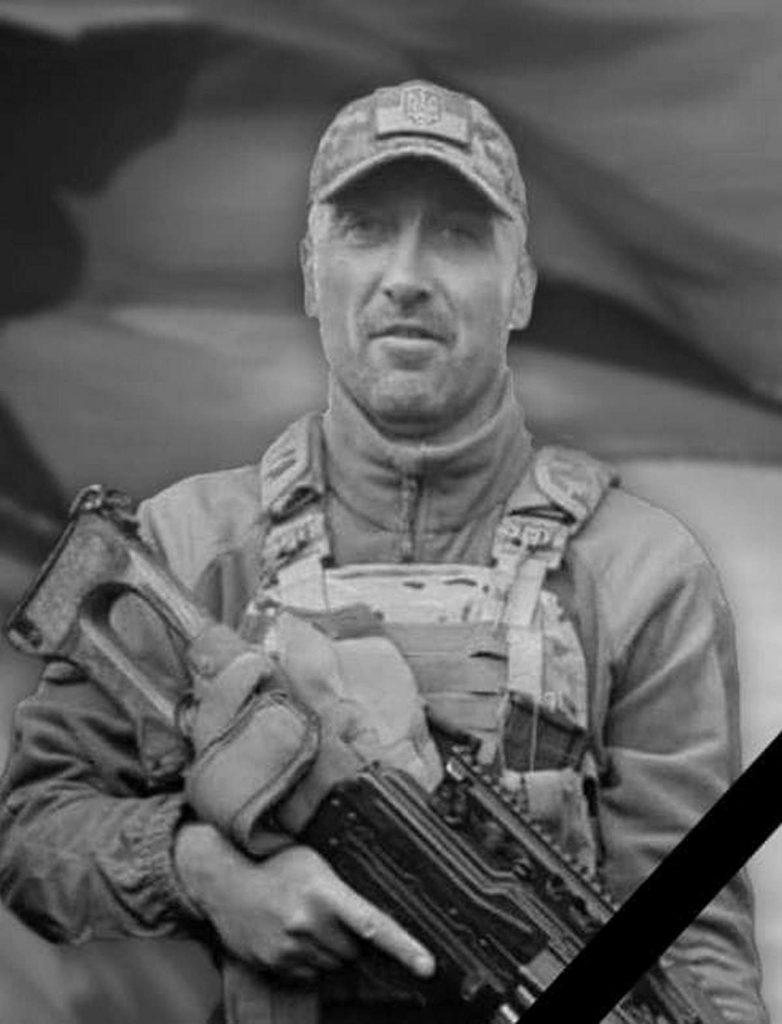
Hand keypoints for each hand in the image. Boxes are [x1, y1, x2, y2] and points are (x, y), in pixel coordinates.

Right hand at [174, 823, 434, 983]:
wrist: (223, 878)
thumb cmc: (273, 863)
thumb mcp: (314, 862)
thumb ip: (342, 888)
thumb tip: (372, 916)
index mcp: (325, 892)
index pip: (374, 924)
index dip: (405, 947)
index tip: (428, 965)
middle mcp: (308, 922)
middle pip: (353, 950)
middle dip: (350, 937)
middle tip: (329, 914)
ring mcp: (290, 947)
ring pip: (332, 964)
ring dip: (328, 949)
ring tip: (305, 920)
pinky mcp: (275, 963)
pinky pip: (308, 974)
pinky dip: (307, 960)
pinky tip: (291, 934)